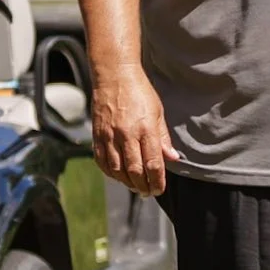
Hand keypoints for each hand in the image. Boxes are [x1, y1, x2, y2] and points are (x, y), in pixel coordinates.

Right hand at [91, 65, 179, 196]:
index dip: (157, 181)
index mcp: (145, 129)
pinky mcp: (97, 135)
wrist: (114, 76)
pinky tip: (118, 175)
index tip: (159, 189)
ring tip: (135, 186)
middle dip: (143, 186)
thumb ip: (163, 139)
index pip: (153, 164)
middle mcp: (126, 135)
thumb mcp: (158, 113)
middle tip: (148, 193)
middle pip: (134, 171)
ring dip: (126, 182)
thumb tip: (173, 159)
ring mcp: (109, 136)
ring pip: (116, 170)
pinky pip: (102, 161)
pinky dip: (110, 173)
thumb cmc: (140, 92)